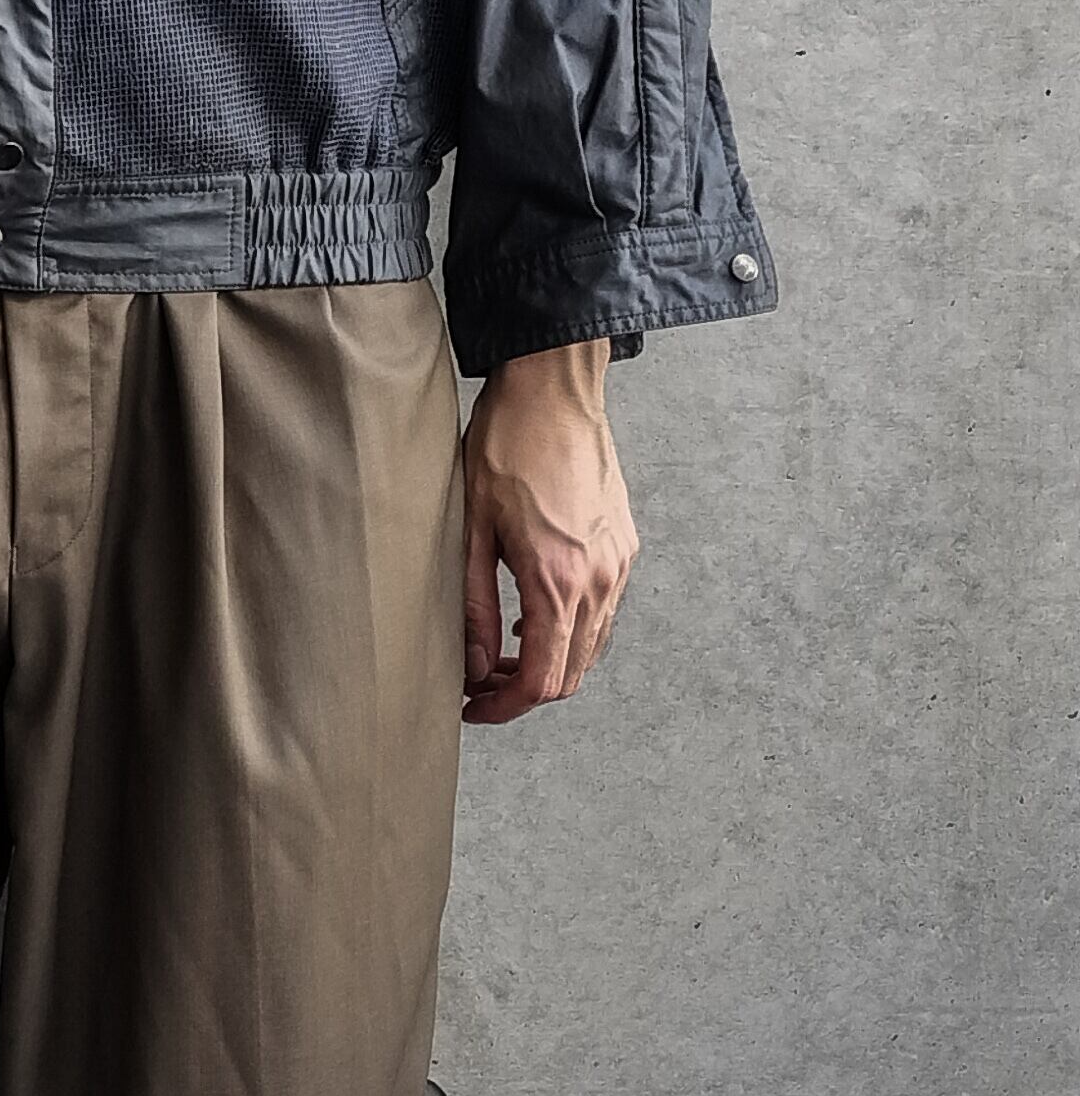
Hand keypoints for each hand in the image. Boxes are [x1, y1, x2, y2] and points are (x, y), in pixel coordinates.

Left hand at [460, 339, 637, 725]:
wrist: (555, 388)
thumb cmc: (506, 445)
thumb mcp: (471, 529)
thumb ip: (473, 606)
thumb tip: (474, 665)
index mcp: (558, 579)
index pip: (543, 680)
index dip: (505, 707)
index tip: (474, 707)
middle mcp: (600, 578)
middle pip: (572, 674)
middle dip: (524, 691)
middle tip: (480, 683)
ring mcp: (619, 563)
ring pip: (591, 647)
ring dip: (550, 662)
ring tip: (501, 652)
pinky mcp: (625, 546)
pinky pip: (604, 612)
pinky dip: (571, 630)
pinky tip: (534, 614)